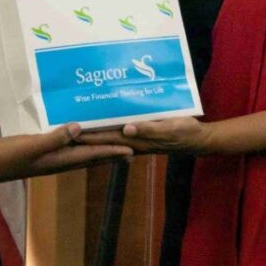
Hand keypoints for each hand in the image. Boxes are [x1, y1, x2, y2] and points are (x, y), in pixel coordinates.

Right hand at [0, 124, 132, 184]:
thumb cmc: (8, 156)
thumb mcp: (31, 146)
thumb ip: (54, 138)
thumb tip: (79, 128)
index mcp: (60, 160)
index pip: (93, 156)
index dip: (112, 152)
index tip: (132, 151)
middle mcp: (59, 160)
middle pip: (92, 157)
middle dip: (111, 153)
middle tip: (130, 148)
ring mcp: (51, 157)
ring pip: (82, 153)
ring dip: (98, 148)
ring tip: (112, 142)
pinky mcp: (42, 151)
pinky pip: (67, 146)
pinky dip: (79, 141)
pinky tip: (78, 134)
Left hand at [80, 117, 213, 155]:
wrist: (199, 139)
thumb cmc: (186, 132)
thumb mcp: (171, 128)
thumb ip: (150, 128)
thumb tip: (126, 129)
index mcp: (137, 141)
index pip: (107, 139)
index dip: (89, 137)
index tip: (70, 132)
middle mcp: (134, 142)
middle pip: (105, 138)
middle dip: (87, 134)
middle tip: (66, 127)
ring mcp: (138, 139)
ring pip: (112, 136)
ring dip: (97, 131)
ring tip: (79, 124)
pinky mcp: (144, 134)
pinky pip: (122, 132)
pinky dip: (111, 129)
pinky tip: (105, 124)